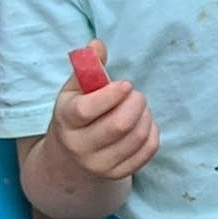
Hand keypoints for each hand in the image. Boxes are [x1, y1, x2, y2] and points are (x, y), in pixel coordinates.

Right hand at [46, 41, 158, 180]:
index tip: (125, 85)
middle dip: (136, 103)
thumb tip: (97, 44)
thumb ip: (88, 67)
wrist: (70, 158)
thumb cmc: (76, 114)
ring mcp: (99, 164)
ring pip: (137, 136)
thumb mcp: (75, 90)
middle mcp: (79, 146)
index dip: (112, 94)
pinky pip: (148, 149)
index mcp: (65, 121)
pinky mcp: (118, 174)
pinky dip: (152, 131)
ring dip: (146, 115)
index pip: (86, 110)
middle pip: (119, 125)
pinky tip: (143, 123)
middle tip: (135, 94)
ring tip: (138, 108)